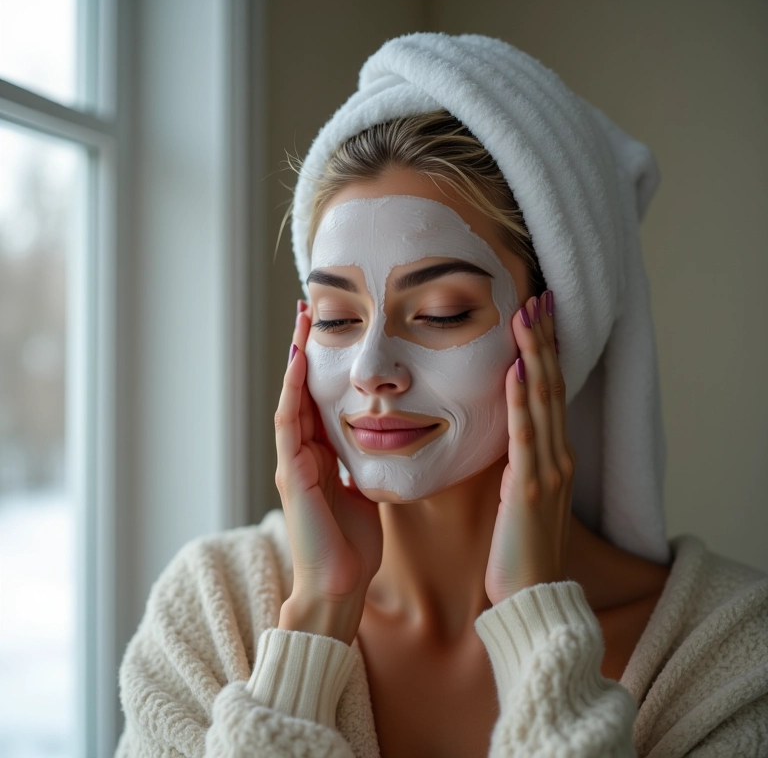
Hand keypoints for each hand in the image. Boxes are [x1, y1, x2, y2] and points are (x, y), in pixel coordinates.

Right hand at [274, 301, 382, 643]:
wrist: (340, 586)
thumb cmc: (353, 545)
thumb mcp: (363, 493)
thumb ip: (362, 467)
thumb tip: (381, 446)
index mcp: (319, 456)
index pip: (317, 400)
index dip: (322, 365)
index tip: (332, 330)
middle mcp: (301, 453)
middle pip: (301, 389)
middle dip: (304, 349)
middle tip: (309, 308)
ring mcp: (292, 462)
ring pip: (291, 398)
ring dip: (296, 358)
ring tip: (302, 320)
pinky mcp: (292, 473)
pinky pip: (290, 423)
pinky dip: (294, 390)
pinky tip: (302, 360)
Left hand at [485, 290, 576, 604]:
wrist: (531, 594)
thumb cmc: (519, 546)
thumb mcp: (519, 493)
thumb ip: (516, 461)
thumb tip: (503, 433)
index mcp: (552, 454)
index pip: (549, 390)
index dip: (546, 350)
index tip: (538, 314)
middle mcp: (557, 454)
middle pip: (551, 384)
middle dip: (545, 339)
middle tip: (539, 296)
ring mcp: (549, 469)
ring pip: (542, 400)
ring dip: (535, 354)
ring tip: (528, 315)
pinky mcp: (531, 487)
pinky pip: (525, 434)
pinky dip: (521, 399)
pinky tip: (516, 369)